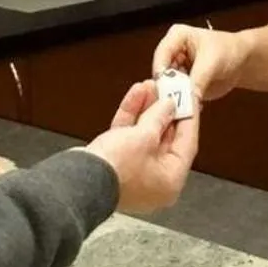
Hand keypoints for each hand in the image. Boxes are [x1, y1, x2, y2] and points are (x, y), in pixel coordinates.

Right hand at [84, 81, 199, 213]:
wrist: (76, 180)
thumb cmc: (115, 169)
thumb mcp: (144, 137)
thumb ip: (159, 118)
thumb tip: (169, 106)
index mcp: (170, 181)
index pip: (187, 144)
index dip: (189, 117)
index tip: (191, 98)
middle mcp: (154, 180)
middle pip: (165, 138)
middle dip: (165, 110)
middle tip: (170, 88)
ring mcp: (134, 172)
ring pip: (145, 135)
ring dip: (147, 109)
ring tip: (150, 85)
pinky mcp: (115, 163)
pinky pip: (128, 137)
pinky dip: (131, 116)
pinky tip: (135, 94)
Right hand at [151, 22, 250, 101]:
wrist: (242, 61)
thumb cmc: (229, 50)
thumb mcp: (213, 61)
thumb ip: (199, 78)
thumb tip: (189, 96)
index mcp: (176, 37)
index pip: (161, 54)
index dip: (161, 71)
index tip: (165, 86)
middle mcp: (172, 54)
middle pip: (161, 74)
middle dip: (167, 89)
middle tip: (174, 102)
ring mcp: (176, 71)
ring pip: (167, 88)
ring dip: (175, 99)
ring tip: (184, 107)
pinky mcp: (182, 86)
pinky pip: (176, 97)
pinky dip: (182, 104)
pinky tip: (190, 109)